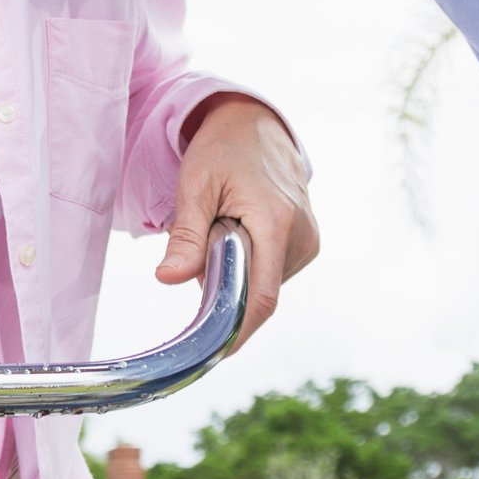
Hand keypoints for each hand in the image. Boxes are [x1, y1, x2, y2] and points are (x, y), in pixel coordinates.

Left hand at [157, 95, 319, 348]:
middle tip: (200, 251)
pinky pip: (273, 271)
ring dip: (237, 275)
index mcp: (276, 223)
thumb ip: (186, 237)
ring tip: (222, 228)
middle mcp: (302, 236)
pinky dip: (250, 264)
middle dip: (226, 290)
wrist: (255, 124)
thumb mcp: (194, 187)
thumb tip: (169, 280)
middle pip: (259, 293)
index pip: (261, 298)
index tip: (212, 354)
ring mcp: (309, 241)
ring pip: (265, 283)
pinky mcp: (307, 243)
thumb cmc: (221, 151)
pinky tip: (238, 231)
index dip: (237, 332)